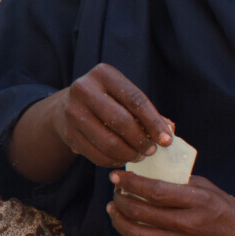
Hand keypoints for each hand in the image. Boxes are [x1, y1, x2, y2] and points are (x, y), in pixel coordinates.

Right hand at [46, 64, 173, 168]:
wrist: (65, 108)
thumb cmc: (105, 102)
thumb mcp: (122, 96)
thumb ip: (146, 111)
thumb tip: (170, 128)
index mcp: (103, 74)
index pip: (135, 100)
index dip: (154, 122)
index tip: (167, 141)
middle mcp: (84, 89)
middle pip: (121, 121)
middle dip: (141, 140)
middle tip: (151, 151)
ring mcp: (73, 112)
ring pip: (108, 142)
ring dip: (128, 154)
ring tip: (138, 156)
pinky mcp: (68, 134)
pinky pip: (96, 155)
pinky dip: (113, 161)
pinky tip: (121, 159)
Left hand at [96, 170, 234, 235]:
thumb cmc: (229, 212)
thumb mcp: (209, 189)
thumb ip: (180, 181)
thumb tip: (149, 170)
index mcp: (197, 201)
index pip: (155, 191)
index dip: (130, 182)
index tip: (116, 175)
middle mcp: (188, 225)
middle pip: (141, 212)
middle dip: (120, 198)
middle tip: (116, 191)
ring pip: (136, 235)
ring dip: (118, 220)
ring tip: (113, 208)